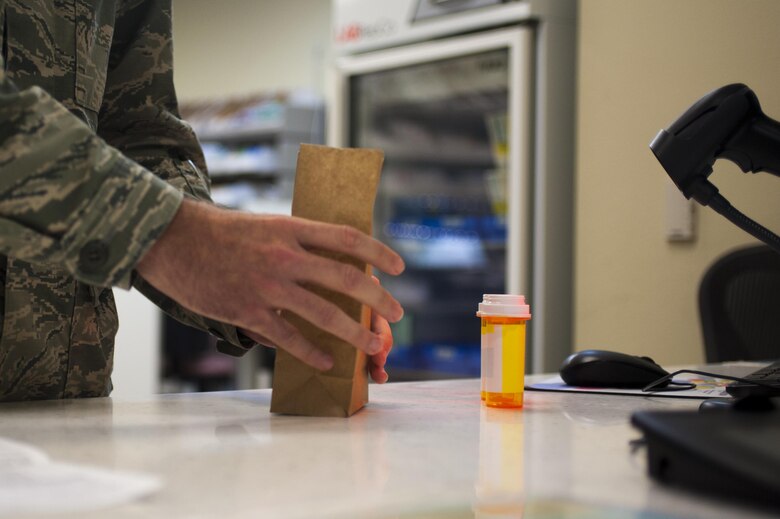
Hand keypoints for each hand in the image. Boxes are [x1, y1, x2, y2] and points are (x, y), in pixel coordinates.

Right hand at [137, 199, 404, 370]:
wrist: (172, 239)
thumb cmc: (220, 232)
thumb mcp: (264, 225)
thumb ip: (296, 242)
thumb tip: (332, 260)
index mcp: (291, 229)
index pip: (347, 239)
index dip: (378, 252)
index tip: (399, 267)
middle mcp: (284, 256)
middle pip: (346, 278)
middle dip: (378, 299)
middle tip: (397, 313)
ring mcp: (267, 285)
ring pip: (324, 313)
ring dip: (355, 332)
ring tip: (373, 345)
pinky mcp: (247, 309)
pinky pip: (288, 336)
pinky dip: (312, 351)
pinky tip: (328, 361)